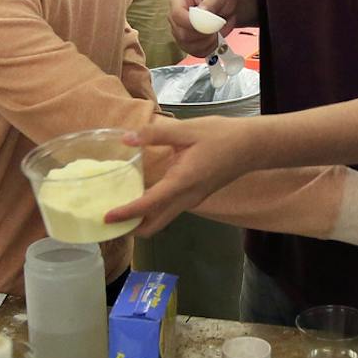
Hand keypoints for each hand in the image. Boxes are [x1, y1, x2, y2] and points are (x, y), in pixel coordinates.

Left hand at [104, 116, 254, 236]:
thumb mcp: (187, 130)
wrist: (252, 146)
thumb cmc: (221, 136)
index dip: (126, 213)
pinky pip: (169, 211)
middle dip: (131, 228)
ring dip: (141, 221)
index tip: (106, 217)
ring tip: (118, 209)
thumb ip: (155, 134)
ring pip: (162, 220)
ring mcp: (192, 201)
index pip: (149, 205)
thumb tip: (126, 138)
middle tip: (108, 221)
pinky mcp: (195, 197)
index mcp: (182, 182)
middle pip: (154, 226)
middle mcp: (186, 198)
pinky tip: (140, 196)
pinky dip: (152, 211)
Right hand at [168, 0, 237, 57]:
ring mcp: (179, 30)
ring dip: (205, 43)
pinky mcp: (186, 42)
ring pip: (186, 45)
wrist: (227, 6)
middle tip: (215, 28)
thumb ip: (210, 3)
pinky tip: (213, 41)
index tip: (206, 26)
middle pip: (181, 33)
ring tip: (216, 33)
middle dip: (201, 35)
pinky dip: (206, 49)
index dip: (191, 23)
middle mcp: (175, 15)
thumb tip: (201, 12)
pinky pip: (193, 52)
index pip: (177, 14)